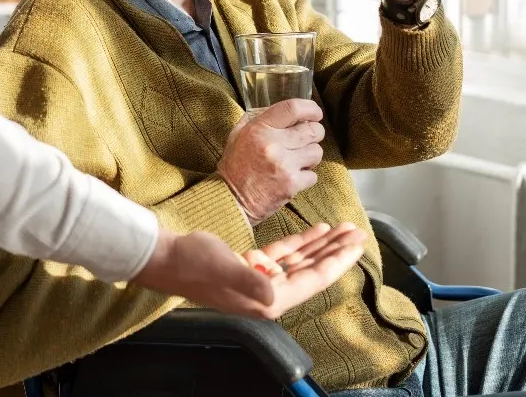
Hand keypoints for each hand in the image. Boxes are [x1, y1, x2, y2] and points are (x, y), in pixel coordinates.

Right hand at [132, 222, 365, 318]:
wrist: (166, 257)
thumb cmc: (193, 263)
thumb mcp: (223, 268)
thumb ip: (250, 282)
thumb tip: (274, 294)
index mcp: (268, 299)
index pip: (314, 279)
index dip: (338, 261)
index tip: (357, 244)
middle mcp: (269, 293)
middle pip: (313, 269)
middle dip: (337, 251)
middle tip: (359, 231)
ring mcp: (261, 279)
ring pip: (302, 260)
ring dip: (323, 244)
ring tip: (345, 228)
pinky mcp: (251, 265)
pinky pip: (284, 254)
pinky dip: (302, 241)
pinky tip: (317, 230)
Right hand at [217, 98, 324, 223]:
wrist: (231, 200)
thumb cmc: (235, 167)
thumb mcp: (238, 135)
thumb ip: (259, 118)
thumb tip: (285, 111)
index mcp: (259, 129)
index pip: (293, 109)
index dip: (310, 108)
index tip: (315, 113)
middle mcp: (273, 145)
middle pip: (312, 130)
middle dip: (314, 132)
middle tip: (307, 138)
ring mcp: (284, 165)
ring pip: (316, 152)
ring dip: (310, 155)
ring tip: (297, 159)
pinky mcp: (291, 185)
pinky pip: (313, 174)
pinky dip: (306, 176)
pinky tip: (292, 176)